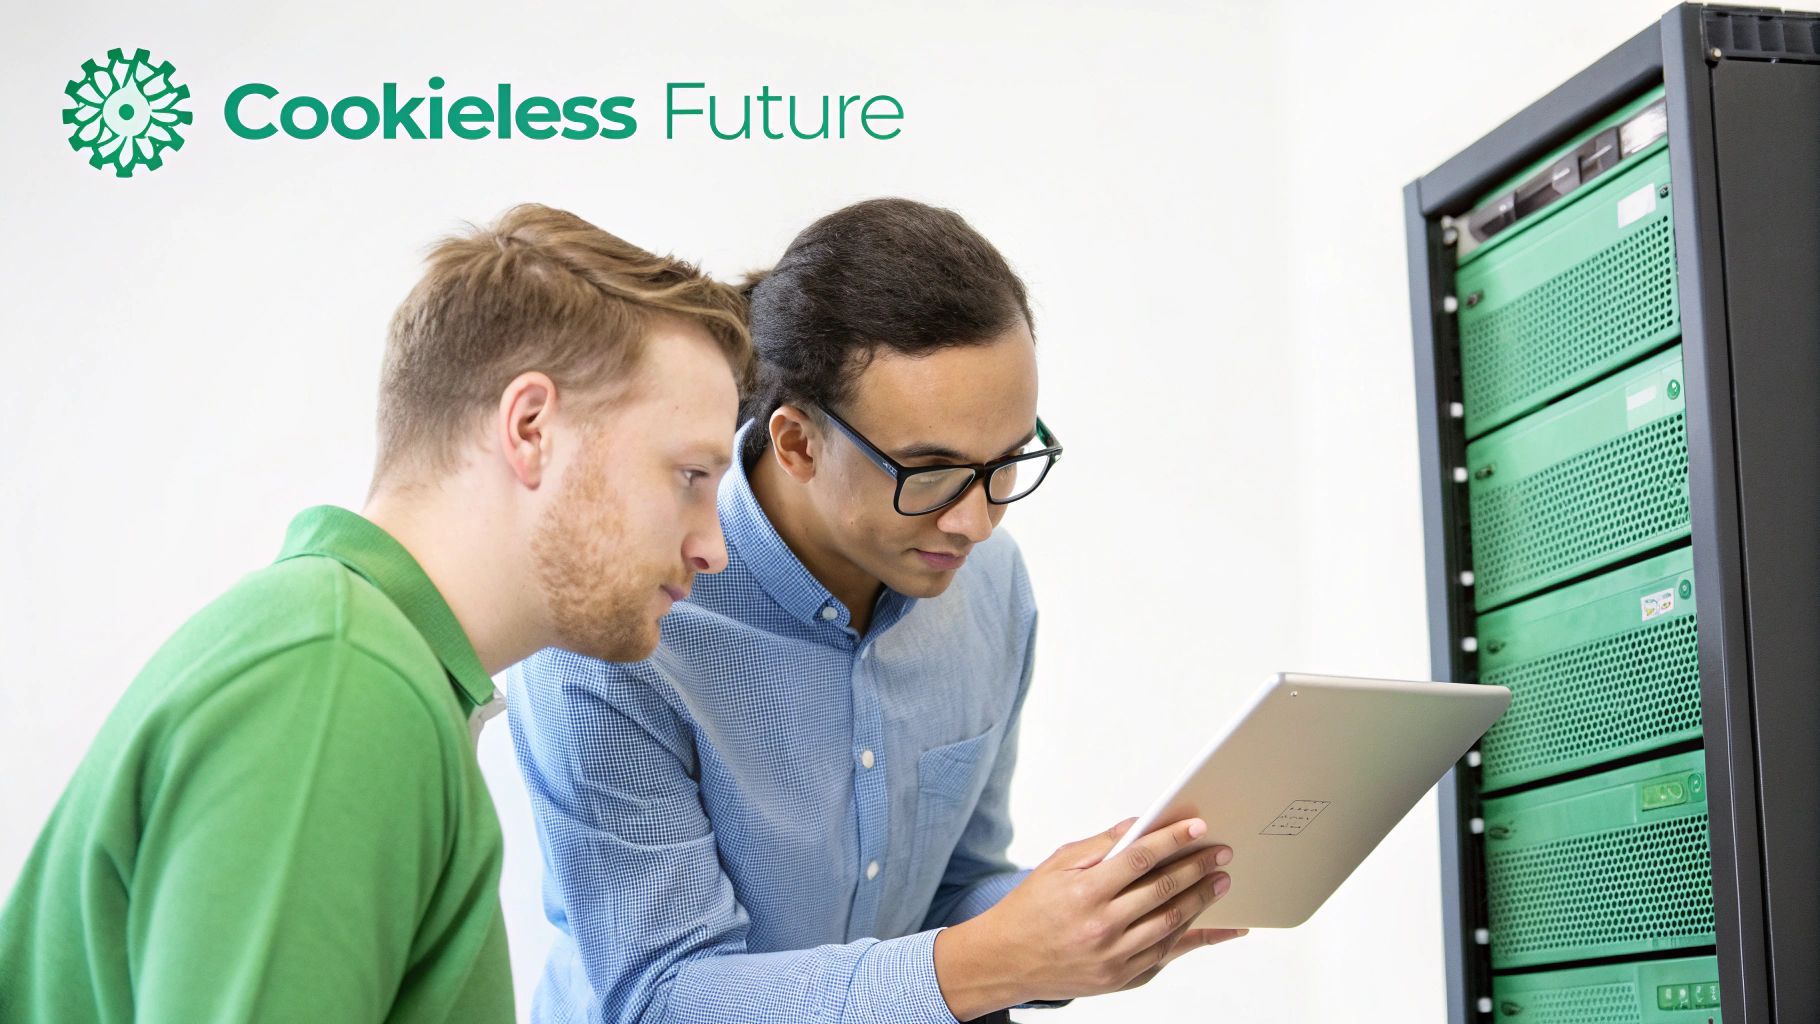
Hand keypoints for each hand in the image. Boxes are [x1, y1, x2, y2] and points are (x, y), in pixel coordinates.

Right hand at [932, 817, 1245, 1018]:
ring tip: (1220, 881)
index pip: (1140, 858)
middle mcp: (1102, 926)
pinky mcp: (1121, 978)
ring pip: (1171, 924)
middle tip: (1220, 853)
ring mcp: (1114, 957)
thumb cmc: (1030, 908)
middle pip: (1163, 891)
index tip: (1198, 827)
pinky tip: (1213, 925)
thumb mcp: (1057, 865)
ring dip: (1201, 900)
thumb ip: (1101, 845)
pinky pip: (1167, 955)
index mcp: (1084, 892)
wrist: (1007, 961)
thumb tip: (1140, 825)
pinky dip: (1194, 939)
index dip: (1172, 839)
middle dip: (1197, 868)